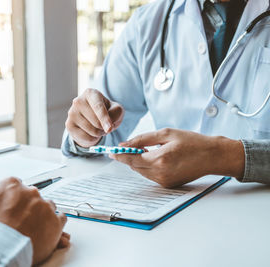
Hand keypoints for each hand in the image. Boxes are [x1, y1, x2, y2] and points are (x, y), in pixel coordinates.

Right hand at [0, 172, 68, 264]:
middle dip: (26, 207)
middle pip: (31, 196)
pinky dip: (54, 224)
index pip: (15, 187)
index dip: (10, 200)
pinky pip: (60, 219)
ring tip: (31, 228)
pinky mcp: (56, 222)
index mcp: (12, 184)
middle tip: (18, 221)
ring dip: (41, 214)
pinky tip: (44, 230)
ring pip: (47, 206)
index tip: (7, 211)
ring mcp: (45, 207)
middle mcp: (31, 192)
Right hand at [66, 88, 123, 147]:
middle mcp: (78, 101)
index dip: (105, 118)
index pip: (98, 107)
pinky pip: (86, 137)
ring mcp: (72, 113)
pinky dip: (93, 138)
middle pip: (97, 122)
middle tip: (105, 125)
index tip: (110, 128)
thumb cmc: (107, 111)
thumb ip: (116, 113)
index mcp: (90, 93)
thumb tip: (108, 126)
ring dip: (100, 133)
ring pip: (92, 131)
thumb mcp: (116, 109)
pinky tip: (90, 132)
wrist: (92, 119)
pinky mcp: (68, 124)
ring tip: (98, 128)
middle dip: (105, 128)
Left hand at [110, 128, 244, 187]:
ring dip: (138, 162)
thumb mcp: (166, 134)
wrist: (213, 156)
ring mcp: (165, 181)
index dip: (119, 155)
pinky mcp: (168, 185)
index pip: (131, 159)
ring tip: (145, 150)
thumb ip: (143, 139)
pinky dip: (147, 166)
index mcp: (160, 159)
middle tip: (123, 149)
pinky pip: (150, 175)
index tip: (110, 151)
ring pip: (141, 172)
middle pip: (135, 166)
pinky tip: (155, 157)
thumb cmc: (192, 142)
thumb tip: (125, 144)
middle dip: (128, 157)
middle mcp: (161, 173)